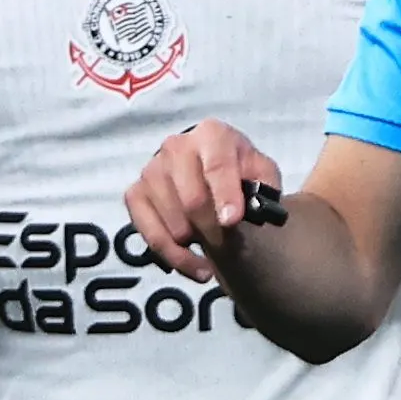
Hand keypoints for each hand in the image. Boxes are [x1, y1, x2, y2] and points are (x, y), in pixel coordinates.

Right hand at [130, 120, 280, 283]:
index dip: (225, 195)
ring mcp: (151, 170)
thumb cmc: (241, 173)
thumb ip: (265, 186)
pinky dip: (174, 257)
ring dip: (198, 244)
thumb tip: (254, 209)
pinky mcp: (135, 194)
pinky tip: (194, 265)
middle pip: (192, 200)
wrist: (211, 171)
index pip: (216, 165)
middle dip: (214, 231)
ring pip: (174, 223)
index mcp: (211, 134)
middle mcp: (176, 146)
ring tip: (215, 247)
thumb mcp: (262, 173)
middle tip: (231, 247)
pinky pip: (150, 235)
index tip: (232, 221)